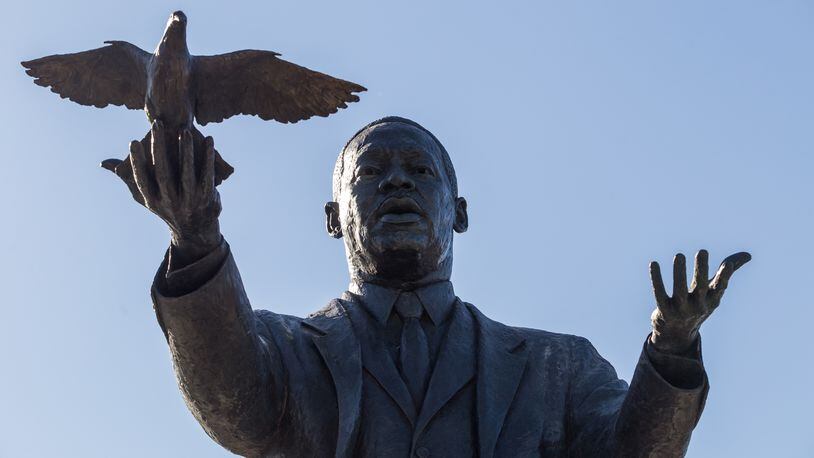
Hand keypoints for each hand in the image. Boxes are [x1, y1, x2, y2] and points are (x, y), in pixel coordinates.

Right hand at [114, 120, 221, 260]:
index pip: (142, 180)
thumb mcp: (146, 197)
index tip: (133, 141)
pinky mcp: (207, 198)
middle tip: (158, 124)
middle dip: (160, 148)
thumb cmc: (166, 206)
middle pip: (163, 173)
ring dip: (186, 150)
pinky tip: (209, 141)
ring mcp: (189, 201)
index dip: (137, 162)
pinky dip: (208, 158)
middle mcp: (169, 202)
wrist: (195, 231)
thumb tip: (104, 163)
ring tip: (185, 131)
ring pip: (186, 173)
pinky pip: (208, 175)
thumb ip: (128, 178)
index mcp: (152, 200)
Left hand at [648, 250, 750, 353]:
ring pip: (679, 290)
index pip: (719, 287)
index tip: (727, 264)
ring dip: (679, 272)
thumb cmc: (699, 304)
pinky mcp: (664, 311)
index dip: (724, 276)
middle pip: (700, 287)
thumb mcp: (714, 291)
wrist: (677, 333)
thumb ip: (727, 272)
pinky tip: (654, 264)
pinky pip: (659, 294)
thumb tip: (748, 255)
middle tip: (702, 251)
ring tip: (679, 255)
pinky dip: (656, 279)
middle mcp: (698, 305)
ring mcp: (680, 309)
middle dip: (701, 270)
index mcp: (711, 299)